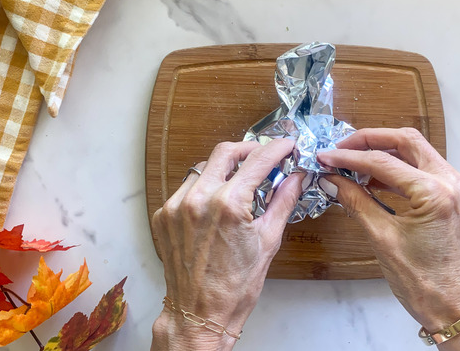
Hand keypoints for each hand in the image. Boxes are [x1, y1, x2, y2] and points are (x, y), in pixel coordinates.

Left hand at [151, 139, 303, 350]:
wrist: (199, 313)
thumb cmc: (234, 287)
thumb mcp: (268, 241)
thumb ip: (282, 202)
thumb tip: (296, 178)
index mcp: (228, 205)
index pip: (258, 160)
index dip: (277, 149)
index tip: (286, 146)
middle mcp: (198, 199)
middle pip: (225, 152)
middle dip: (248, 150)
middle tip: (263, 158)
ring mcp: (176, 206)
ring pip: (202, 169)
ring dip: (223, 170)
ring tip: (239, 185)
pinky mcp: (164, 215)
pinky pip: (185, 188)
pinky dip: (203, 189)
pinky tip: (215, 204)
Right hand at [318, 128, 459, 349]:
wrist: (453, 309)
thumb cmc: (421, 282)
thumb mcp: (381, 238)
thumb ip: (355, 201)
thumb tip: (330, 179)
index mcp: (436, 194)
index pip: (383, 162)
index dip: (349, 157)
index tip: (325, 156)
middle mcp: (453, 183)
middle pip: (406, 141)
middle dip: (369, 141)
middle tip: (340, 149)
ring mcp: (459, 188)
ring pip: (417, 152)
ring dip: (384, 153)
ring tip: (353, 165)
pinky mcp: (457, 197)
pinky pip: (424, 170)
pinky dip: (399, 169)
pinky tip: (374, 180)